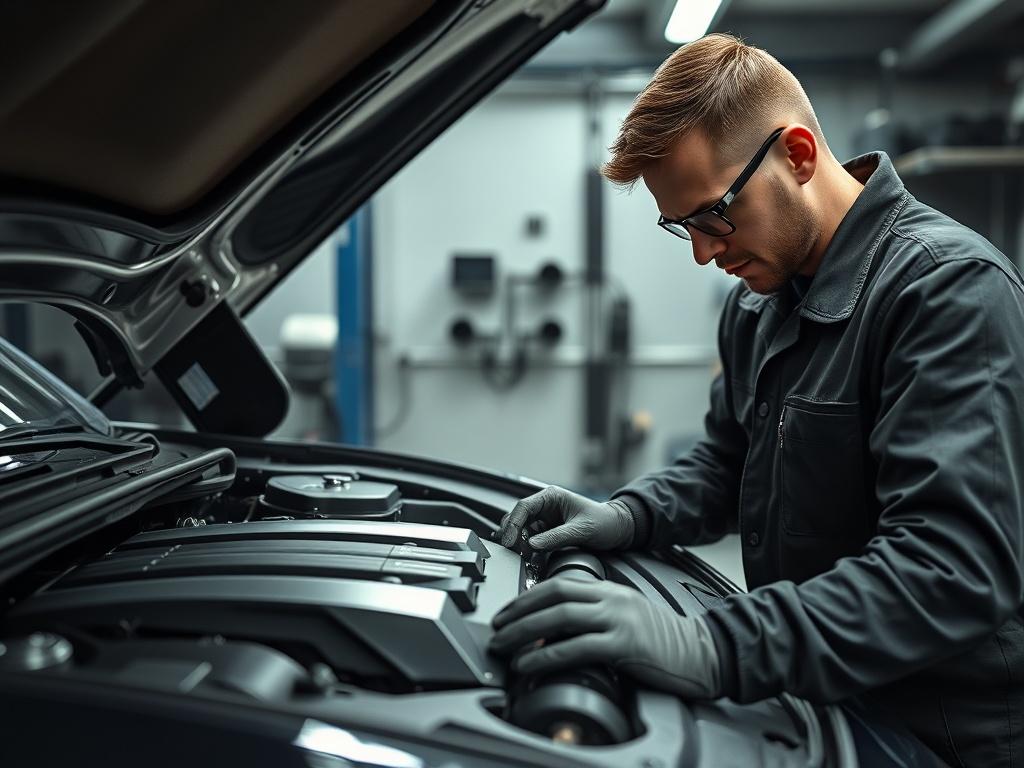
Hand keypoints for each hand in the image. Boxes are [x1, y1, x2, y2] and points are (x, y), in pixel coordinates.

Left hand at [488, 578, 721, 699]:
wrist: (702, 652)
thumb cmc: (665, 639)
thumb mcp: (627, 614)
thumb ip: (597, 614)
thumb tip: (558, 627)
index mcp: (609, 590)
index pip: (558, 584)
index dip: (527, 596)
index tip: (507, 611)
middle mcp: (611, 599)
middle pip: (552, 596)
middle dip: (517, 611)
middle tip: (496, 626)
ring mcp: (617, 620)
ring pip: (558, 618)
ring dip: (523, 631)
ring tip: (503, 645)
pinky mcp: (622, 645)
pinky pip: (574, 647)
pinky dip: (545, 654)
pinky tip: (529, 662)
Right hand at [496, 486, 634, 551]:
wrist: (618, 530)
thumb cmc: (604, 523)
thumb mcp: (581, 530)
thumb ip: (556, 537)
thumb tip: (531, 545)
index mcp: (551, 497)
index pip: (523, 507)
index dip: (513, 524)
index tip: (508, 541)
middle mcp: (545, 507)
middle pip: (518, 519)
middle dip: (513, 534)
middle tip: (514, 551)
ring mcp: (545, 520)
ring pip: (522, 531)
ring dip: (519, 543)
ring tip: (522, 556)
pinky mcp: (548, 533)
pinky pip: (531, 540)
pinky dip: (527, 548)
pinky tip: (529, 557)